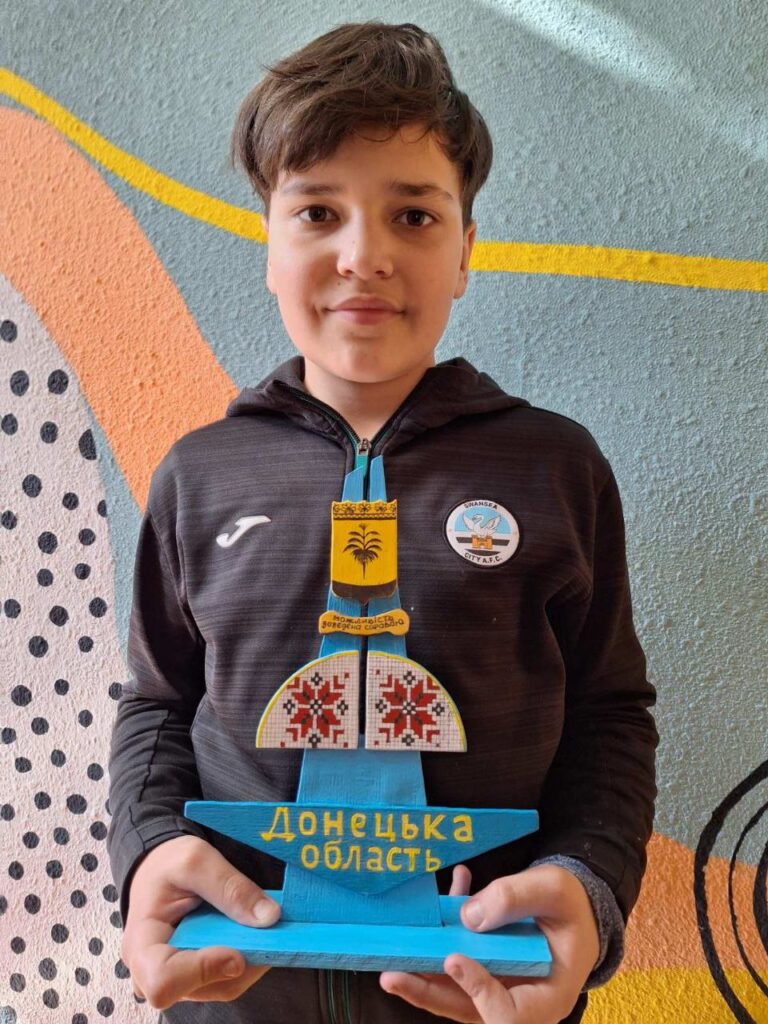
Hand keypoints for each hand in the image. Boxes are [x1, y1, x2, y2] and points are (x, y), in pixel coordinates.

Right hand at [121, 834, 280, 1009]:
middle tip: (263, 926)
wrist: (161, 869)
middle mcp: (154, 973)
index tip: (236, 950)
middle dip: (238, 959)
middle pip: (201, 989)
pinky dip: (251, 957)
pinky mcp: (200, 977)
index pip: (163, 982)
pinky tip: (255, 931)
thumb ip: (230, 886)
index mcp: (141, 945)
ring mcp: (179, 979)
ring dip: (250, 958)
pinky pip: (231, 979)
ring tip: (259, 922)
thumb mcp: (196, 860)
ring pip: (223, 987)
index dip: (202, 971)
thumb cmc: (168, 865)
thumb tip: (269, 918)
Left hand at [380, 863, 599, 1023]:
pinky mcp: (481, 969)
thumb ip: (516, 898)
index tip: (454, 959)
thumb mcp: (554, 891)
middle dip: (428, 992)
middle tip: (392, 975)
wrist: (572, 907)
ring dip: (420, 974)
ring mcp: (497, 987)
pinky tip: (439, 896)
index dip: (477, 991)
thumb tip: (469, 917)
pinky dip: (440, 935)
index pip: (510, 1015)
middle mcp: (520, 1000)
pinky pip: (453, 962)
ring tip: (389, 959)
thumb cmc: (571, 905)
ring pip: (453, 991)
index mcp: (549, 995)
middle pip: (468, 1009)